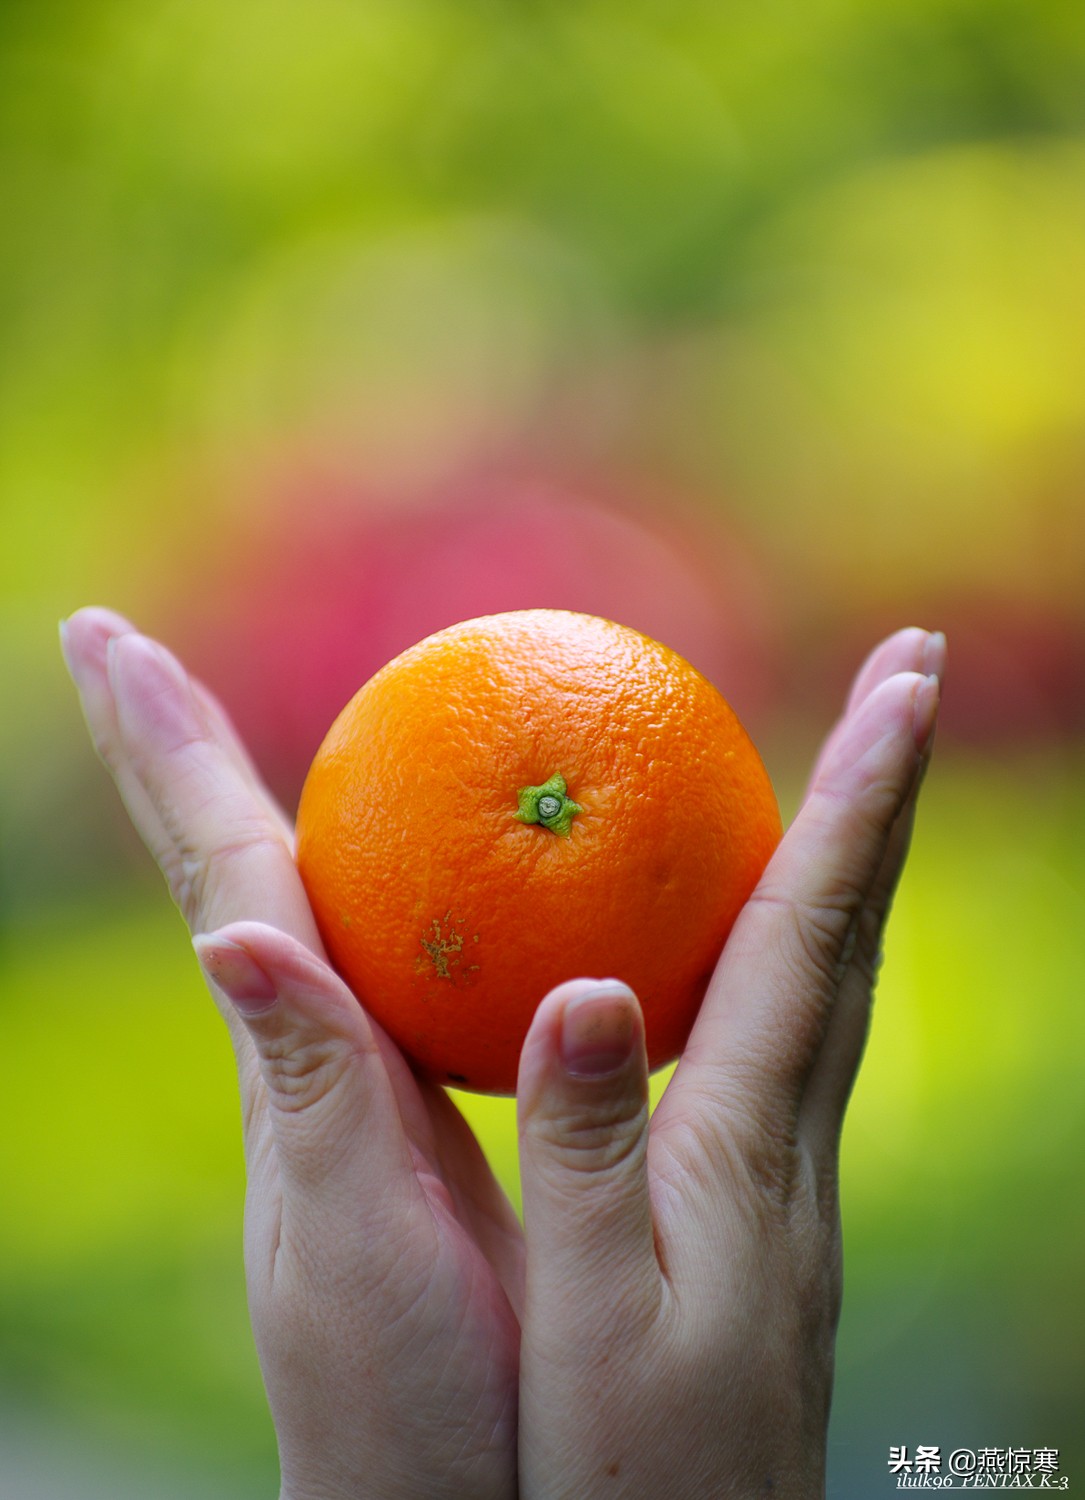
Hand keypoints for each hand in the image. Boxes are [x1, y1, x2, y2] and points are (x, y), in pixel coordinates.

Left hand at [61, 608, 522, 1499]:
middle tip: (120, 648)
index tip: (107, 638)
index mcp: (286, 1057)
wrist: (440, 1483)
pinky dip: (372, 886)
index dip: (167, 754)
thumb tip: (233, 931)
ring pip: (291, 905)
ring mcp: (348, 1074)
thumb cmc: (397, 1388)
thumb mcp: (345, 1233)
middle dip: (172, 751)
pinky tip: (401, 872)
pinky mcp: (410, 1105)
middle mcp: (301, 1045)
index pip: (220, 871)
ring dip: (243, 803)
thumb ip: (302, 1086)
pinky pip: (384, 963)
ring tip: (216, 727)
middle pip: (225, 866)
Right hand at [515, 627, 943, 1498]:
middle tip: (905, 676)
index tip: (908, 675)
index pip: (817, 934)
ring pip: (838, 982)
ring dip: (850, 864)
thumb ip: (578, 1148)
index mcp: (748, 1146)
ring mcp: (790, 1180)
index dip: (862, 799)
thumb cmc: (625, 1469)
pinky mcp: (764, 1214)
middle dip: (884, 794)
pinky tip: (748, 958)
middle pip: (854, 932)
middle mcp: (794, 1143)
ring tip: (841, 780)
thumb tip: (586, 984)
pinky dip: (796, 950)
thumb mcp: (585, 1315)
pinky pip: (794, 1039)